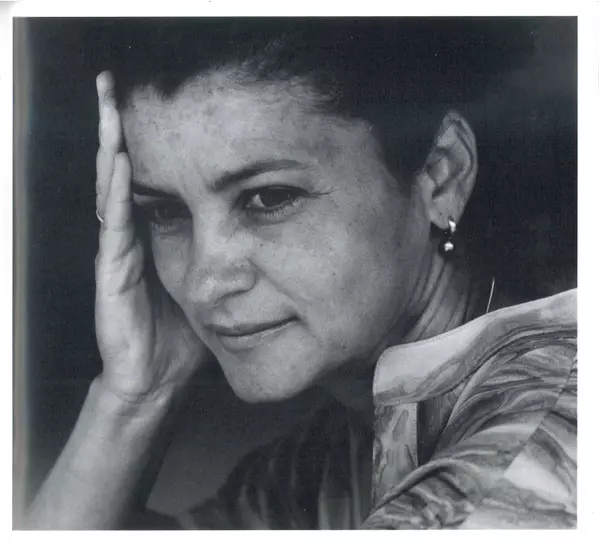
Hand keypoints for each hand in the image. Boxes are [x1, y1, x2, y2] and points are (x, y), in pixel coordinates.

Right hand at [94, 72, 208, 402]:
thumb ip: (226, 256)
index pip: (149, 177)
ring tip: (108, 103)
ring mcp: (118, 253)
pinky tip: (117, 161)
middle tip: (112, 83)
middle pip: (121, 171)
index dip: (146, 141)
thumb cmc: (185, 331)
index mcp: (155, 235)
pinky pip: (113, 226)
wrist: (159, 377)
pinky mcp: (112, 274)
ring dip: (109, 146)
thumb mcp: (211, 283)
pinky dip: (114, 192)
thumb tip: (265, 231)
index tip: (153, 100)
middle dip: (117, 127)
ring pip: (110, 188)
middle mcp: (133, 236)